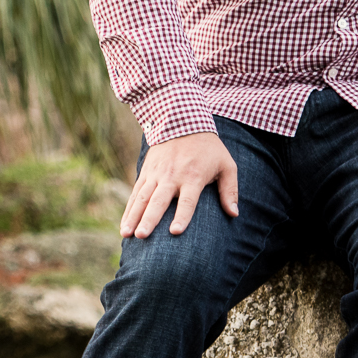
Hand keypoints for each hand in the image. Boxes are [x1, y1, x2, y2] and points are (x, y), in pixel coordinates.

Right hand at [122, 131, 239, 238]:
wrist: (183, 122)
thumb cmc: (209, 149)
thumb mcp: (227, 165)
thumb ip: (230, 190)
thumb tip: (234, 214)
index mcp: (193, 177)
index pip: (187, 200)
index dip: (182, 216)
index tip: (175, 231)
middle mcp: (172, 176)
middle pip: (159, 201)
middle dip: (149, 219)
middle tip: (142, 236)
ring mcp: (156, 174)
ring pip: (142, 198)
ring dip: (134, 216)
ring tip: (127, 234)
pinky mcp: (146, 172)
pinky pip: (135, 193)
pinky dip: (129, 209)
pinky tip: (124, 224)